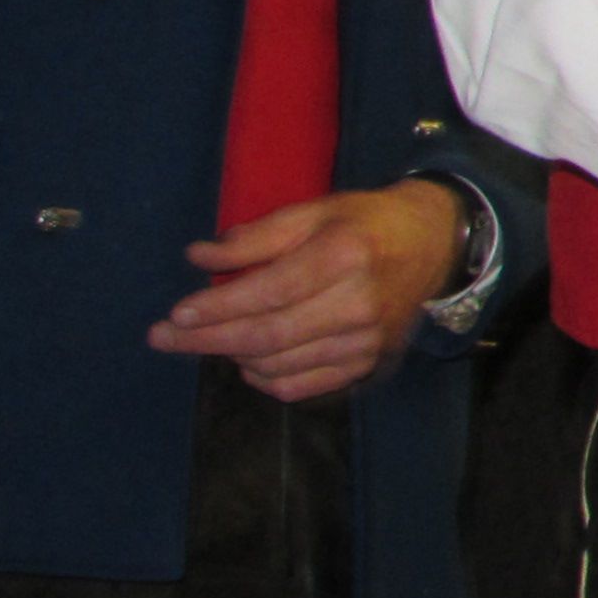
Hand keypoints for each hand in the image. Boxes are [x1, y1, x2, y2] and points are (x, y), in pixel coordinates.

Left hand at [152, 178, 466, 399]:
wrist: (434, 243)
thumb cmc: (366, 221)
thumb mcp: (315, 212)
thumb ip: (258, 237)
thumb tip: (198, 257)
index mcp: (343, 256)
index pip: (267, 292)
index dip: (216, 307)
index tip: (175, 314)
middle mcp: (356, 303)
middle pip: (266, 336)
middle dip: (206, 340)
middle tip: (162, 338)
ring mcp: (364, 339)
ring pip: (277, 365)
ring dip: (231, 356)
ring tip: (208, 339)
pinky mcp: (366, 362)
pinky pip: (300, 386)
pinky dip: (263, 379)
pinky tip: (247, 361)